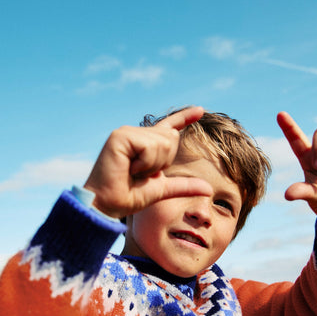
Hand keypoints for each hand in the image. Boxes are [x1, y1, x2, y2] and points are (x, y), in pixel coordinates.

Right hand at [84, 106, 212, 218]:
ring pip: (163, 142)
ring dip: (152, 164)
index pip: (169, 128)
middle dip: (163, 161)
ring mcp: (127, 133)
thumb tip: (209, 189)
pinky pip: (150, 146)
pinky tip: (128, 168)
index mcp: (145, 144)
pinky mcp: (120, 136)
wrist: (106, 205)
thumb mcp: (162, 190)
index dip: (185, 118)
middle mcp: (136, 134)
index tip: (201, 110)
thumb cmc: (128, 197)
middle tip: (140, 174)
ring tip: (132, 172)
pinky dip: (145, 163)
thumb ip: (184, 186)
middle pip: (172, 138)